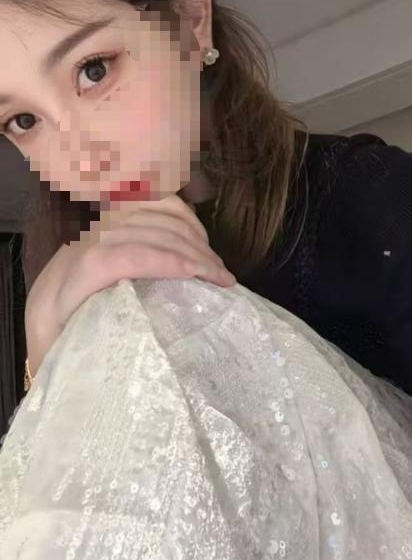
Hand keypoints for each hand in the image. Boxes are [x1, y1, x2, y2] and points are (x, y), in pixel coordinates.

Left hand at [25, 195, 234, 375]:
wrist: (40, 315)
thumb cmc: (59, 345)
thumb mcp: (67, 356)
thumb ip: (92, 349)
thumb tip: (143, 344)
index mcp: (65, 284)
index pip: (114, 258)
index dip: (160, 259)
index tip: (197, 276)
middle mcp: (76, 247)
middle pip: (140, 233)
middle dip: (189, 251)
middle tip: (223, 279)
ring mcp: (93, 226)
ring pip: (149, 214)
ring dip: (191, 235)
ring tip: (216, 265)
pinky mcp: (107, 217)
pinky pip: (148, 202)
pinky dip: (180, 214)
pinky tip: (200, 237)